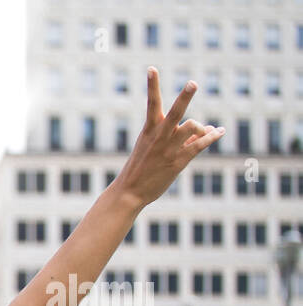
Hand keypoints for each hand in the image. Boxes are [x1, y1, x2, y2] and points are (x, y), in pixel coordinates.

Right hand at [113, 67, 223, 207]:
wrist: (129, 192)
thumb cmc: (140, 169)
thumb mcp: (152, 148)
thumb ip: (179, 136)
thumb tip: (207, 129)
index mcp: (149, 129)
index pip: (151, 102)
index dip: (152, 85)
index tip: (152, 68)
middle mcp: (160, 136)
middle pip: (176, 111)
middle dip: (185, 97)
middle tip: (193, 83)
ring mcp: (169, 148)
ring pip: (192, 127)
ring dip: (202, 127)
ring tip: (208, 132)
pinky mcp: (178, 161)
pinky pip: (200, 145)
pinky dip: (212, 137)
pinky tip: (219, 132)